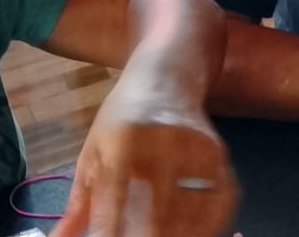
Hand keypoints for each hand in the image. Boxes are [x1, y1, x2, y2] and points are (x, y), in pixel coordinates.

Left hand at [52, 75, 238, 235]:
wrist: (165, 78)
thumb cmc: (121, 121)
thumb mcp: (92, 155)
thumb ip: (78, 205)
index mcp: (123, 143)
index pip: (115, 202)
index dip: (110, 232)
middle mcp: (163, 143)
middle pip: (158, 213)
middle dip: (146, 236)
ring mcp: (196, 149)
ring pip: (192, 211)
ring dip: (178, 234)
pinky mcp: (218, 154)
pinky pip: (219, 200)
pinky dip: (207, 223)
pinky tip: (192, 232)